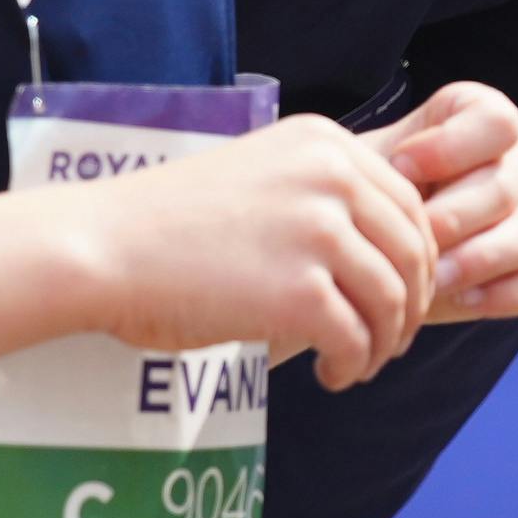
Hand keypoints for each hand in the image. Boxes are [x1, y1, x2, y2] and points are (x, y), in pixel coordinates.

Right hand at [73, 115, 439, 388]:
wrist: (102, 248)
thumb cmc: (165, 224)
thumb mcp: (258, 175)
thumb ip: (319, 195)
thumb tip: (380, 250)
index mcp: (324, 143)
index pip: (410, 204)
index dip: (416, 259)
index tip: (398, 296)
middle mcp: (332, 176)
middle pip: (414, 253)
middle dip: (410, 306)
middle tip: (390, 341)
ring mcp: (319, 233)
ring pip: (393, 302)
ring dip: (384, 343)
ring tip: (358, 364)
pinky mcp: (301, 294)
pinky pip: (357, 339)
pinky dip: (353, 364)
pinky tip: (331, 375)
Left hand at [371, 80, 517, 322]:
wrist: (359, 247)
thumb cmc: (363, 195)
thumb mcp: (365, 169)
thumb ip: (388, 167)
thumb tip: (407, 184)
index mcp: (484, 124)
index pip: (499, 122)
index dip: (454, 145)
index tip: (399, 167)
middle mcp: (517, 167)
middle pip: (514, 180)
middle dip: (460, 211)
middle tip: (416, 233)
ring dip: (481, 256)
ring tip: (433, 275)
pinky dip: (500, 293)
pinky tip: (457, 297)